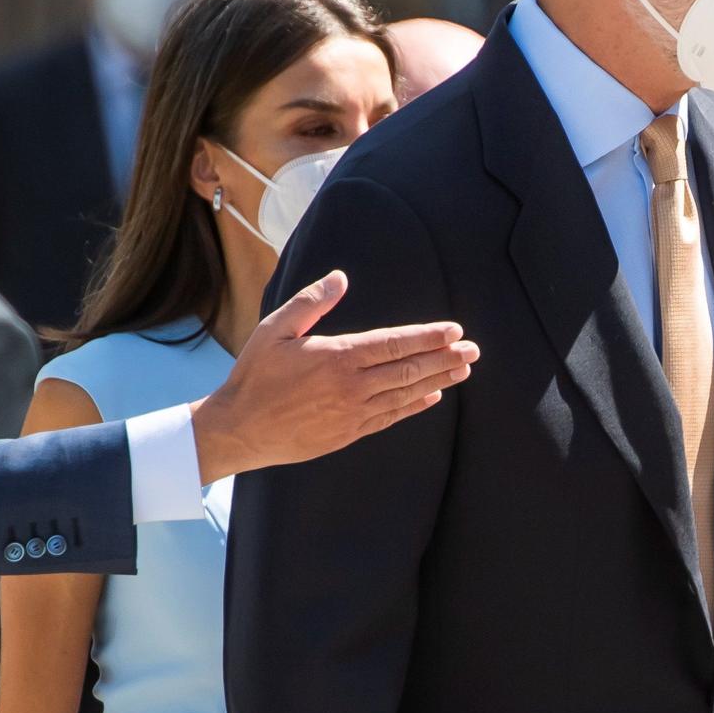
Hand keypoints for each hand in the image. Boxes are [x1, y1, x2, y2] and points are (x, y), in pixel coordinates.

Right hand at [189, 270, 477, 483]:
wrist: (240, 430)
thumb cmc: (255, 376)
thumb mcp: (275, 329)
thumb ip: (310, 303)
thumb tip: (341, 278)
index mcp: (337, 357)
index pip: (395, 343)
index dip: (428, 336)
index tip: (454, 330)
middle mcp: (352, 387)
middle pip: (409, 369)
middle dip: (444, 358)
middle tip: (473, 351)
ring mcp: (353, 413)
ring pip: (405, 394)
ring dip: (438, 380)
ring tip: (463, 370)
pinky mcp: (348, 433)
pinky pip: (390, 417)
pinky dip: (414, 406)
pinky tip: (431, 397)